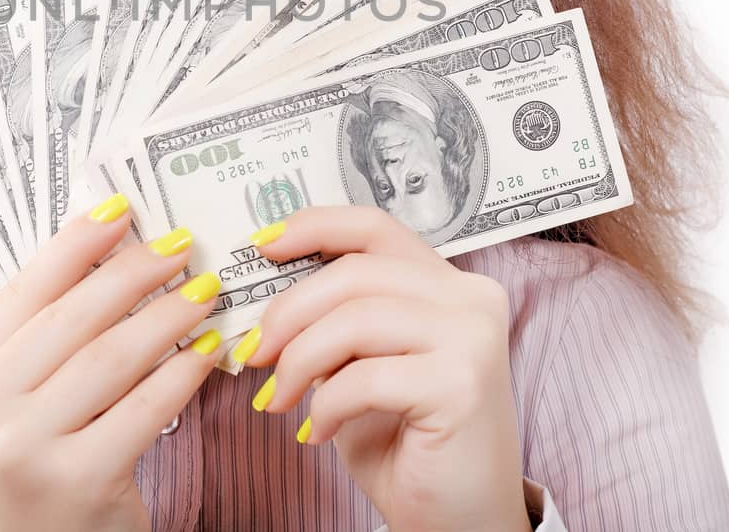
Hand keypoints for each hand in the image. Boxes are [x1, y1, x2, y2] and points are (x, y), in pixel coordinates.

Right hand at [0, 194, 222, 531]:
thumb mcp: (16, 403)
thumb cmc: (40, 468)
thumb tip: (111, 247)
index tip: (120, 210)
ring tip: (204, 292)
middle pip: (71, 319)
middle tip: (180, 247)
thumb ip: (45, 338)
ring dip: (169, 316)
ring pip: (113, 357)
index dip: (74, 245)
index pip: (21, 293)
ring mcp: (24, 450)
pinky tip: (209, 351)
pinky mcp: (78, 480)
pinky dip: (184, 372)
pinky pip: (146, 407)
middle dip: (133, 273)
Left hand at [240, 205, 532, 531]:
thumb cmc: (409, 445)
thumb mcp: (363, 366)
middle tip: (255, 353)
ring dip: (300, 362)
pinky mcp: (462, 385)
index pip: (375, 229)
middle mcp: (472, 300)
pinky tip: (317, 432)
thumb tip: (268, 297)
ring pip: (353, 320)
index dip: (314, 227)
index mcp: (450, 285)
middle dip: (288, 312)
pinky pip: (363, 377)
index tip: (263, 244)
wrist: (460, 524)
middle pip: (355, 273)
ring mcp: (473, 339)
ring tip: (279, 398)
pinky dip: (325, 405)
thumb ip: (338, 322)